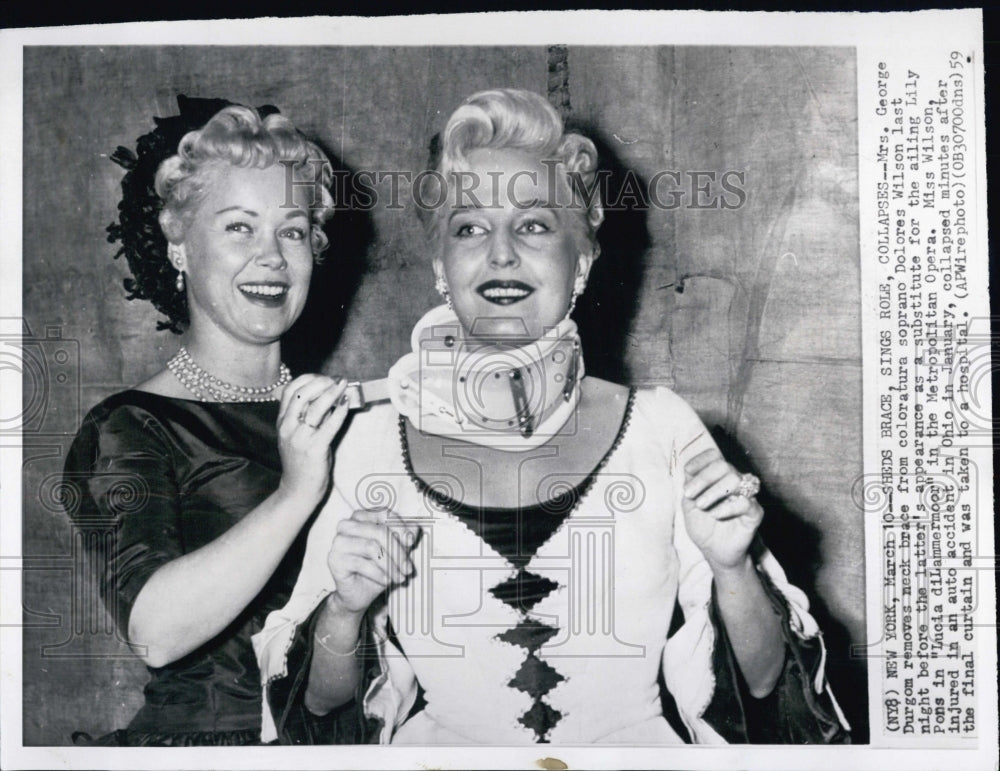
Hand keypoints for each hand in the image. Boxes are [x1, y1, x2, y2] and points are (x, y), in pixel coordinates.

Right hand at [276, 375, 349, 505]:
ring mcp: (300, 438)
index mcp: (282, 422)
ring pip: (316, 406)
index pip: (290, 390)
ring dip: (332, 393)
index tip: (323, 377)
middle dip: (322, 382)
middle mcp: (288, 427)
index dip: (308, 379)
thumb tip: (327, 395)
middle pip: (302, 394)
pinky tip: (346, 403)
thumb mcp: (296, 434)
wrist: (297, 489)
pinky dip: (340, 411)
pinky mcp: (314, 448)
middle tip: (336, 381)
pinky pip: (330, 424)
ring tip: (343, 386)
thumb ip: (306, 416)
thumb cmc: (300, 461)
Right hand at [326, 509, 419, 614]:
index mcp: (362, 516)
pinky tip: (387, 582)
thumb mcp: (396, 551)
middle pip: (379, 531)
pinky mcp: (334, 558)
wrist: (359, 594)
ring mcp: (338, 541)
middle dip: (398, 552)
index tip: (411, 544)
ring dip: (390, 565)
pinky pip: (361, 564)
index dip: (401, 528)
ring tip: (400, 578)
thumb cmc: (378, 568)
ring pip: (371, 547)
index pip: (385, 514)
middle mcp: (347, 524)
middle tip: (408, 569)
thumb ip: (405, 537)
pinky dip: (378, 574)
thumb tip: (412, 532)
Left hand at [681, 448, 762, 570]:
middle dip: (703, 478)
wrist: (714, 552)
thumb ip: (689, 486)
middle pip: (723, 465)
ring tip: (701, 506)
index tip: (687, 472)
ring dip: (713, 491)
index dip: (700, 460)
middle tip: (689, 494)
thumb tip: (689, 471)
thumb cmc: (703, 526)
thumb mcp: (688, 505)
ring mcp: (746, 496)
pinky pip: (746, 502)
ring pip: (734, 479)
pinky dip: (727, 507)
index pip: (714, 456)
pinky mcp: (755, 512)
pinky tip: (716, 515)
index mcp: (717, 478)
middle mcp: (733, 482)